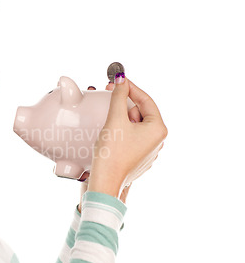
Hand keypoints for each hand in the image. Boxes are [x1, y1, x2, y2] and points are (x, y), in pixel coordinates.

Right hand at [87, 76, 167, 198]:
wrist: (106, 182)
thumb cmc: (112, 153)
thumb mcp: (115, 119)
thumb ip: (118, 96)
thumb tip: (121, 79)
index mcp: (158, 129)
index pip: (145, 100)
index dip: (130, 87)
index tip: (117, 80)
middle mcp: (157, 141)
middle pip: (140, 112)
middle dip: (124, 104)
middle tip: (109, 95)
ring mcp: (148, 151)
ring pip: (134, 125)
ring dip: (121, 118)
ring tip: (107, 117)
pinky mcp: (138, 159)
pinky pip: (131, 138)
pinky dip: (120, 131)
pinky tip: (109, 131)